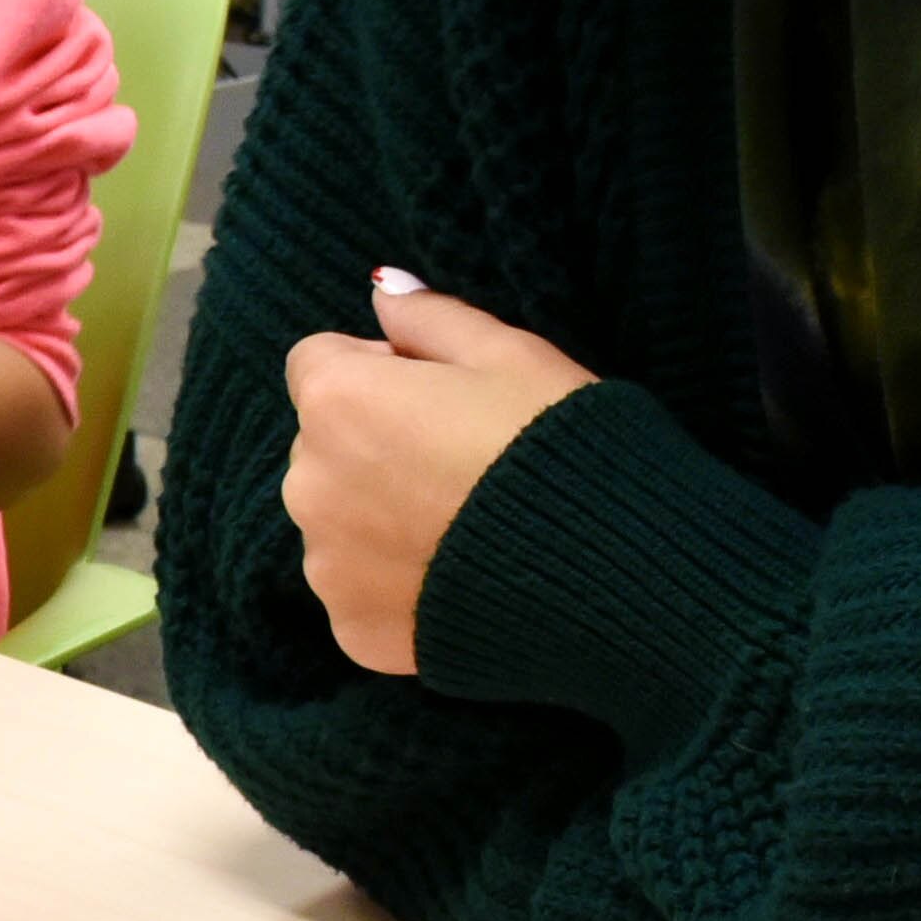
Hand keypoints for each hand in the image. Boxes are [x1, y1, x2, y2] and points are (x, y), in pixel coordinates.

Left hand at [283, 268, 595, 675]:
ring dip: (379, 518)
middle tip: (460, 466)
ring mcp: (327, 565)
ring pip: (338, 521)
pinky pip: (360, 591)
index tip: (443, 398)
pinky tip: (460, 579)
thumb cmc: (560, 448)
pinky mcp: (352, 630)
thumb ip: (428, 316)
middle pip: (323, 445)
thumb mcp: (508, 354)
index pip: (320, 363)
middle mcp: (309, 483)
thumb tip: (379, 291)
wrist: (612, 578)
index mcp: (337, 400)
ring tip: (466, 528)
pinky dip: (396, 586)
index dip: (382, 372)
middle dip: (373, 446)